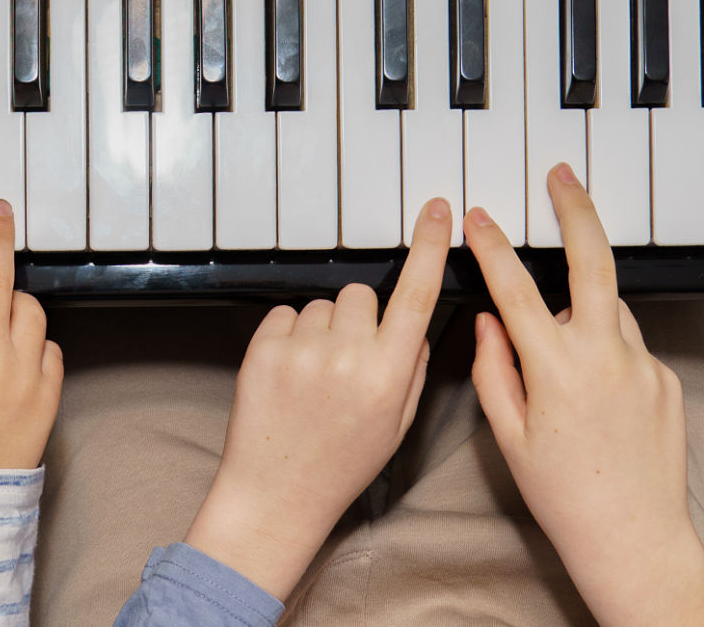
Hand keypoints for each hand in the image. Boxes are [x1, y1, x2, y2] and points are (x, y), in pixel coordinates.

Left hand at [184, 197, 449, 601]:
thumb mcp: (397, 424)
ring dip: (323, 330)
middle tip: (348, 362)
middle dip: (360, 318)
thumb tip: (414, 325)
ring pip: (323, 305)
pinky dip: (289, 336)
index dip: (431, 248)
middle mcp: (349, 356)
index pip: (418, 296)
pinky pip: (285, 314)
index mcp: (390, 375)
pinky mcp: (264, 347)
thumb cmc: (341, 462)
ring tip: (315, 377)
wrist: (279, 491)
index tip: (439, 211)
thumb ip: (412, 368)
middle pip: (362, 294)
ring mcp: (303, 350)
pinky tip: (290, 374)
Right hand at [465, 165, 703, 626]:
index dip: (494, 248)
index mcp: (557, 371)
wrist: (635, 540)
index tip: (480, 220)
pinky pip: (627, 346)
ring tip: (560, 353)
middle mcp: (606, 358)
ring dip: (582, 306)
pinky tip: (593, 397)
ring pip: (608, 308)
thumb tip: (490, 323)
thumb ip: (493, 369)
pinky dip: (605, 351)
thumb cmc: (565, 498)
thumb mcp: (509, 436)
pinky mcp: (667, 381)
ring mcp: (643, 367)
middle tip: (562, 177)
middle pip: (593, 262)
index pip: (516, 290)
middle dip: (575, 212)